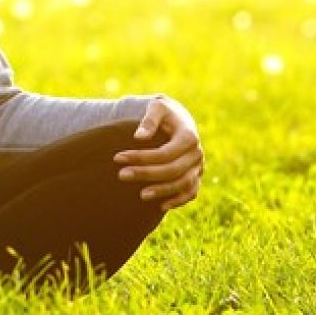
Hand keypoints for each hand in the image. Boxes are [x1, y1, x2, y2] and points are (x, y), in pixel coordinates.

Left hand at [113, 96, 202, 212]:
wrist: (178, 120)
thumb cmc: (163, 113)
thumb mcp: (157, 108)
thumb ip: (149, 120)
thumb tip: (138, 137)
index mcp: (188, 136)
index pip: (165, 153)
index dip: (142, 157)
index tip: (117, 158)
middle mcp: (196, 153)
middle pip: (172, 170)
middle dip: (146, 174)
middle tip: (121, 175)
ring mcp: (198, 167)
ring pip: (183, 184)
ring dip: (162, 191)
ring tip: (141, 195)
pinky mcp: (196, 176)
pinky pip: (191, 193)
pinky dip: (178, 200)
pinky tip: (160, 206)